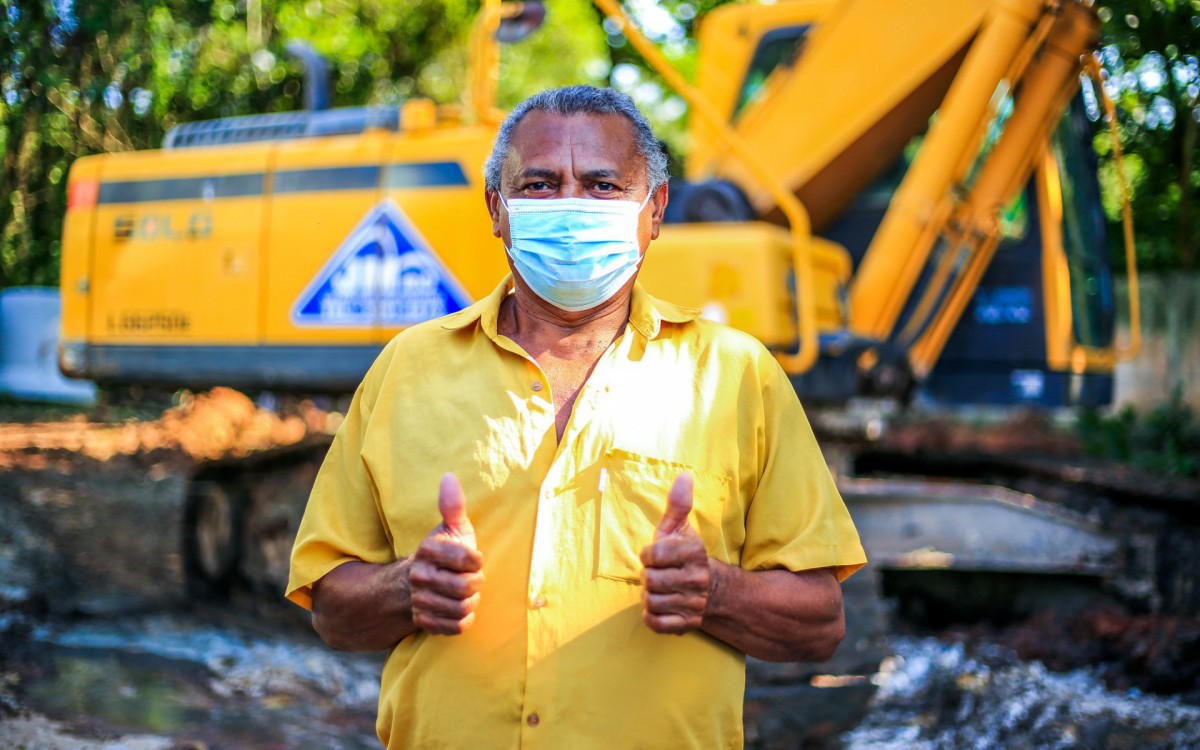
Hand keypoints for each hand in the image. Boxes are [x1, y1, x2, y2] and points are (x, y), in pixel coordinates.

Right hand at [408, 473, 483, 634]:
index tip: (473, 559)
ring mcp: (419, 600)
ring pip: (461, 608)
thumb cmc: (445, 553)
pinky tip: (458, 608)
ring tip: (465, 594)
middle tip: (471, 578)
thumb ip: (453, 506)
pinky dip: (464, 619)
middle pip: (465, 587)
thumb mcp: (452, 528)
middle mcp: (419, 576)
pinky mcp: (424, 622)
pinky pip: (456, 626)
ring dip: (470, 602)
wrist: (418, 584)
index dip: (477, 561)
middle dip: (476, 583)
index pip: (468, 559)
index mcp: (428, 550)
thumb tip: (449, 477)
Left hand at [639, 473, 711, 634]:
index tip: (655, 555)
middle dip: (647, 576)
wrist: (711, 590)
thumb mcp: (679, 528)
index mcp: (694, 553)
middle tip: (657, 574)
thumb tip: (683, 476)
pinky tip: (660, 606)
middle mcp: (696, 579)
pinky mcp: (686, 624)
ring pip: (650, 601)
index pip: (654, 554)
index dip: (648, 555)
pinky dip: (652, 616)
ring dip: (649, 596)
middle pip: (650, 580)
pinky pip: (656, 623)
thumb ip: (678, 504)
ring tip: (660, 589)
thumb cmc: (684, 555)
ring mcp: (692, 603)